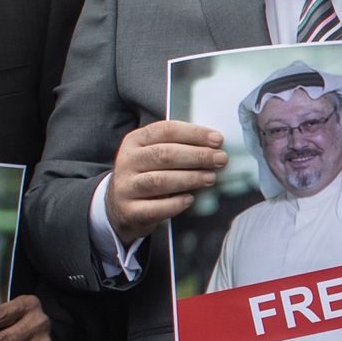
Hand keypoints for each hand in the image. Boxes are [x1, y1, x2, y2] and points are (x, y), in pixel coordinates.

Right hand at [106, 120, 226, 245]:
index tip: (218, 140)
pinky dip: (176, 203)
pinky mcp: (130, 210)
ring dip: (190, 178)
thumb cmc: (148, 174)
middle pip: (164, 154)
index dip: (194, 134)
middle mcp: (127, 161)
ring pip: (160, 180)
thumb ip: (179, 146)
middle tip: (220, 159)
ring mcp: (126, 186)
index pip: (166, 130)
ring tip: (211, 178)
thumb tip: (215, 145)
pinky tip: (190, 199)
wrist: (120, 206)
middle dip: (197, 156)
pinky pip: (155, 207)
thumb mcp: (156, 154)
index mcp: (135, 140)